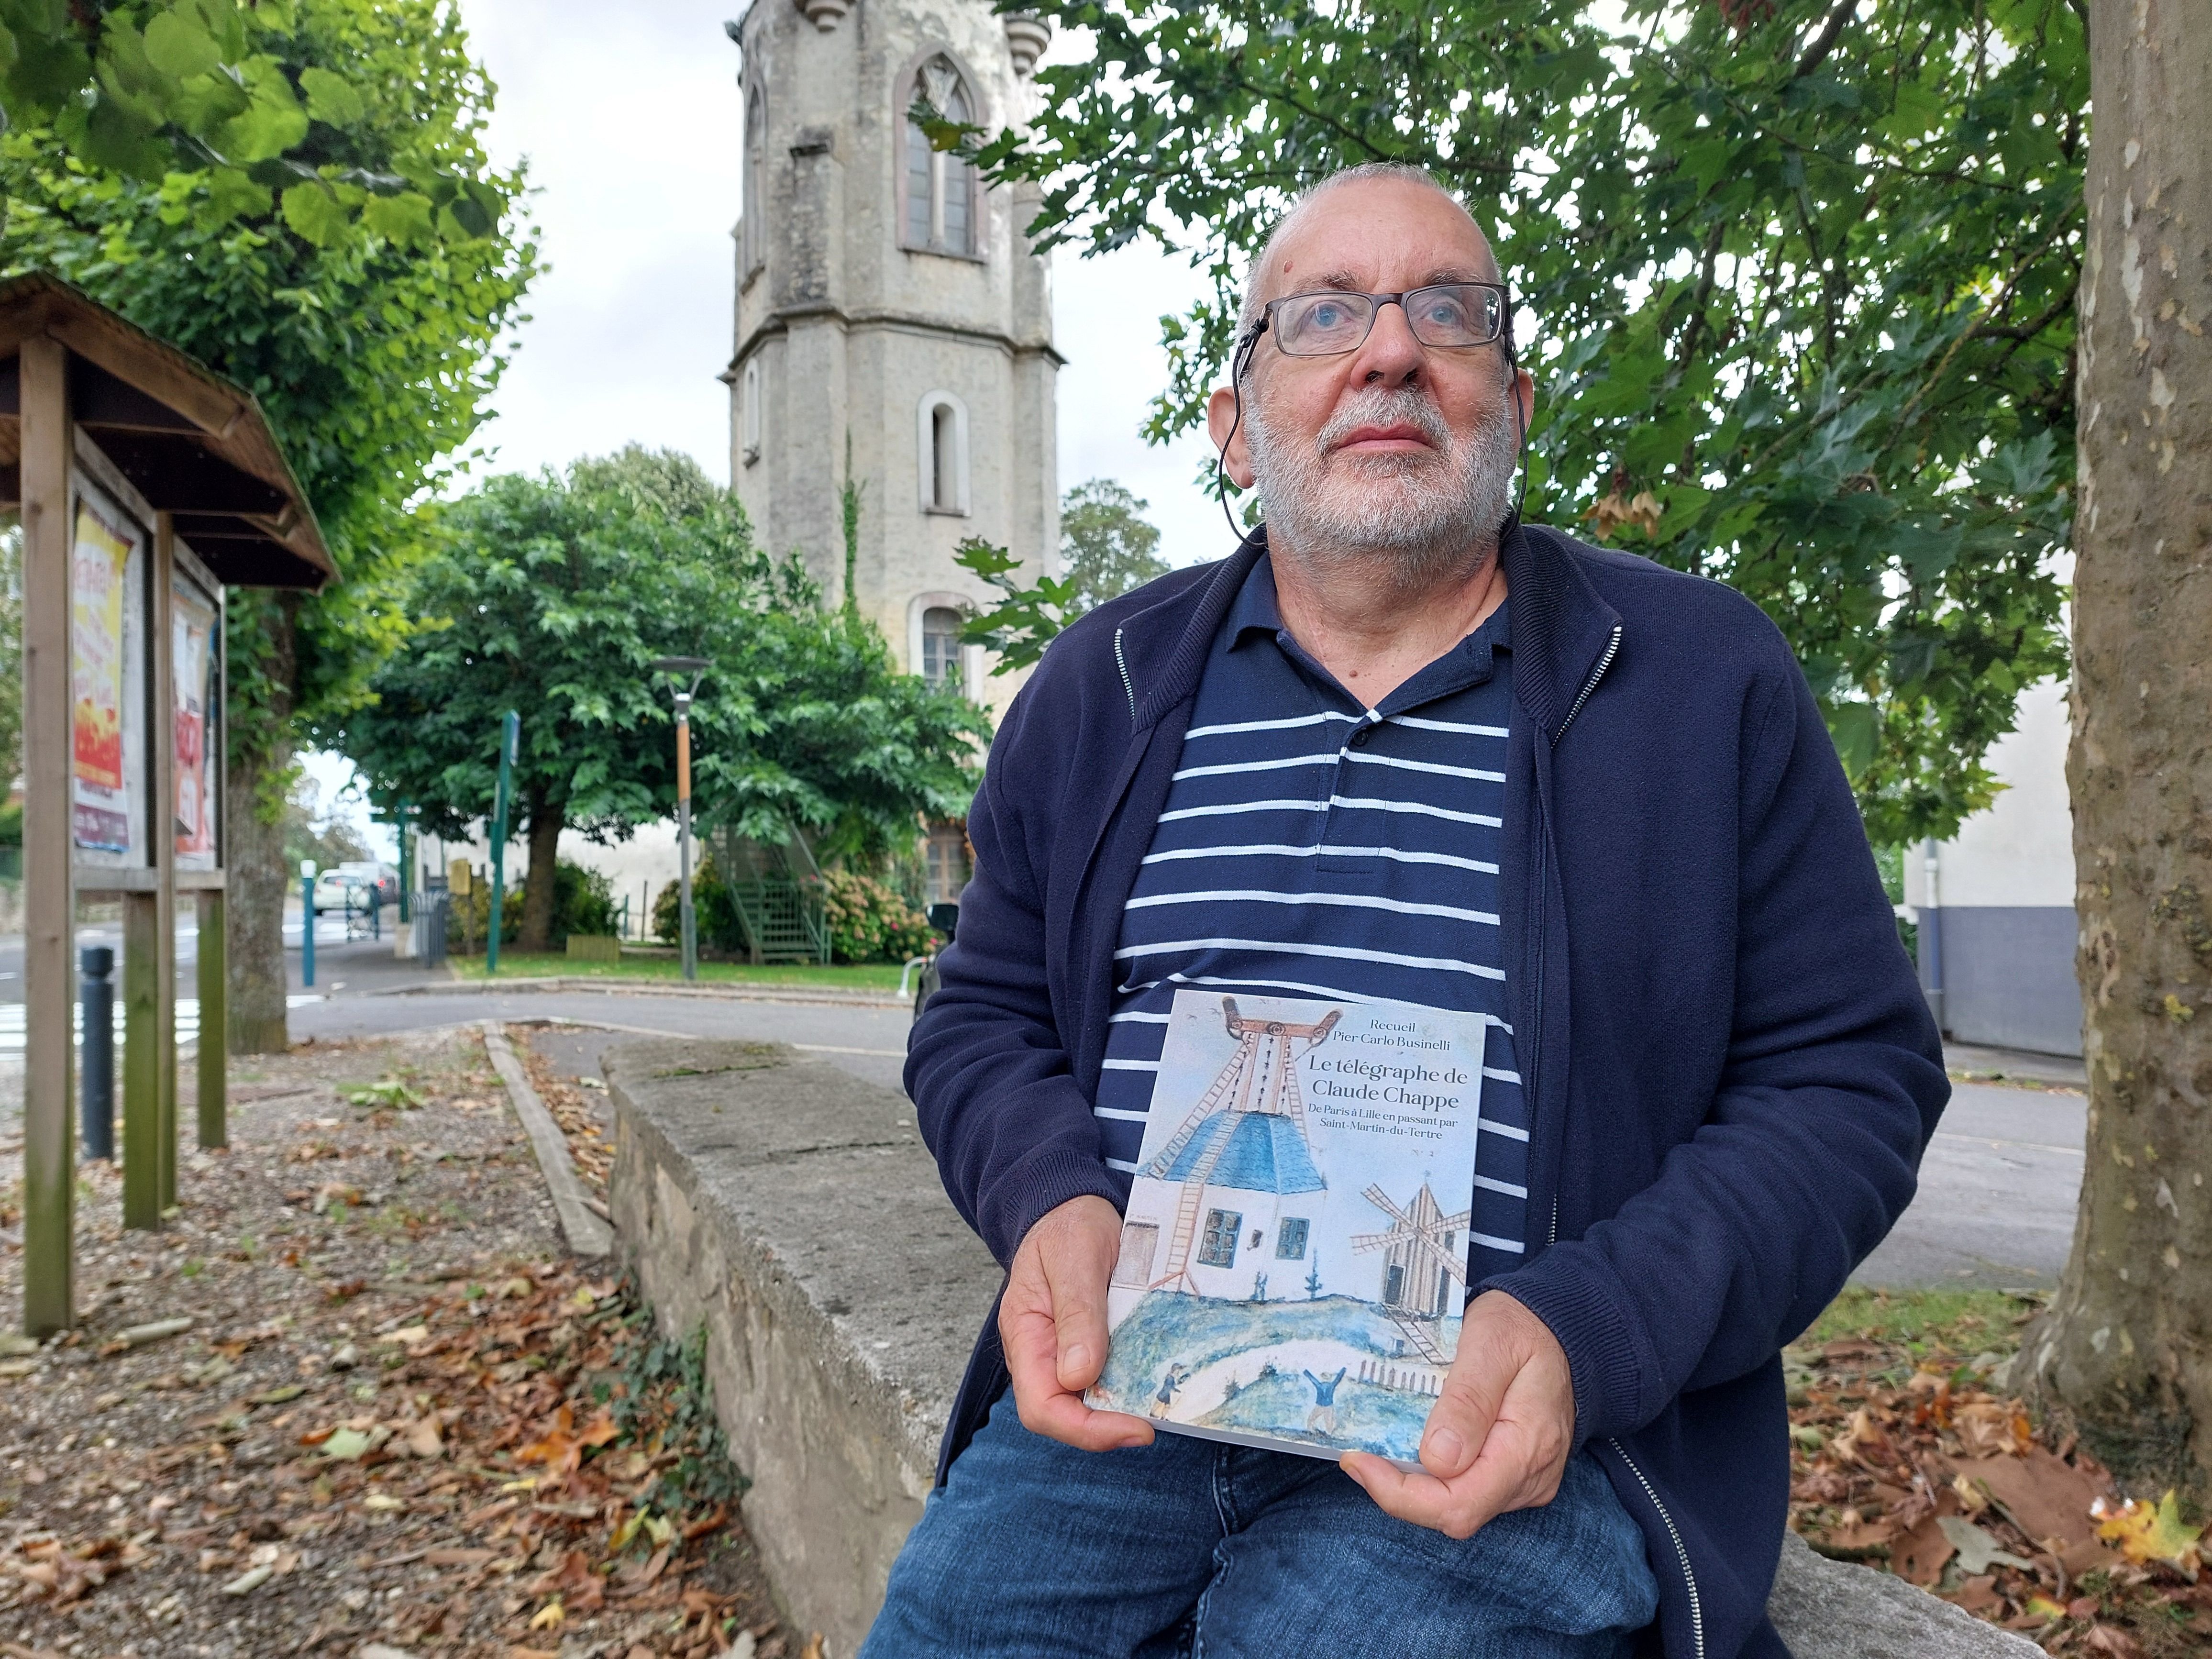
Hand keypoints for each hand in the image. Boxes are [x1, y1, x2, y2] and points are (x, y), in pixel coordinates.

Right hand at [999, 1195, 1154, 1451]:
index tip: (1136, 1427)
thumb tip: (1078, 1376)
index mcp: (1025, 1334)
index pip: (1042, 1406)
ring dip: (1122, 1410)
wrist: (1072, 1207)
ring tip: (1163, 1403)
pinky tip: (1158, 1380)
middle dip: (1107, 1427)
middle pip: (1063, 1415)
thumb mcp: (1075, 1257)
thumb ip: (1076, 1312)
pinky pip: (1104, 1380)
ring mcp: (1062, 1353)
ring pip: (1086, 1403)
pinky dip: (1130, 1386)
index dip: (1086, 1429)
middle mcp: (1039, 1354)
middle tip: (1157, 1421)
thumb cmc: (1068, 1226)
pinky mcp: (1088, 1347)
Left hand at [1340, 1290, 1574, 1537]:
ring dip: (1411, 1485)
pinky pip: (1467, 1490)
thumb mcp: (1491, 1344)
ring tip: (1377, 1448)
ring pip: (1457, 1505)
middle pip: (1454, 1512)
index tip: (1358, 1460)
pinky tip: (1408, 1448)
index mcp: (1527, 1447)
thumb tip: (1438, 1459)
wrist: (1558, 1330)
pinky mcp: (1514, 1476)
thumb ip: (1468, 1401)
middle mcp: (1530, 1477)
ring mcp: (1524, 1481)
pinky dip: (1431, 1477)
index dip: (1401, 1495)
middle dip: (1398, 1491)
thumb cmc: (1521, 1329)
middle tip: (1358, 1454)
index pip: (1459, 1504)